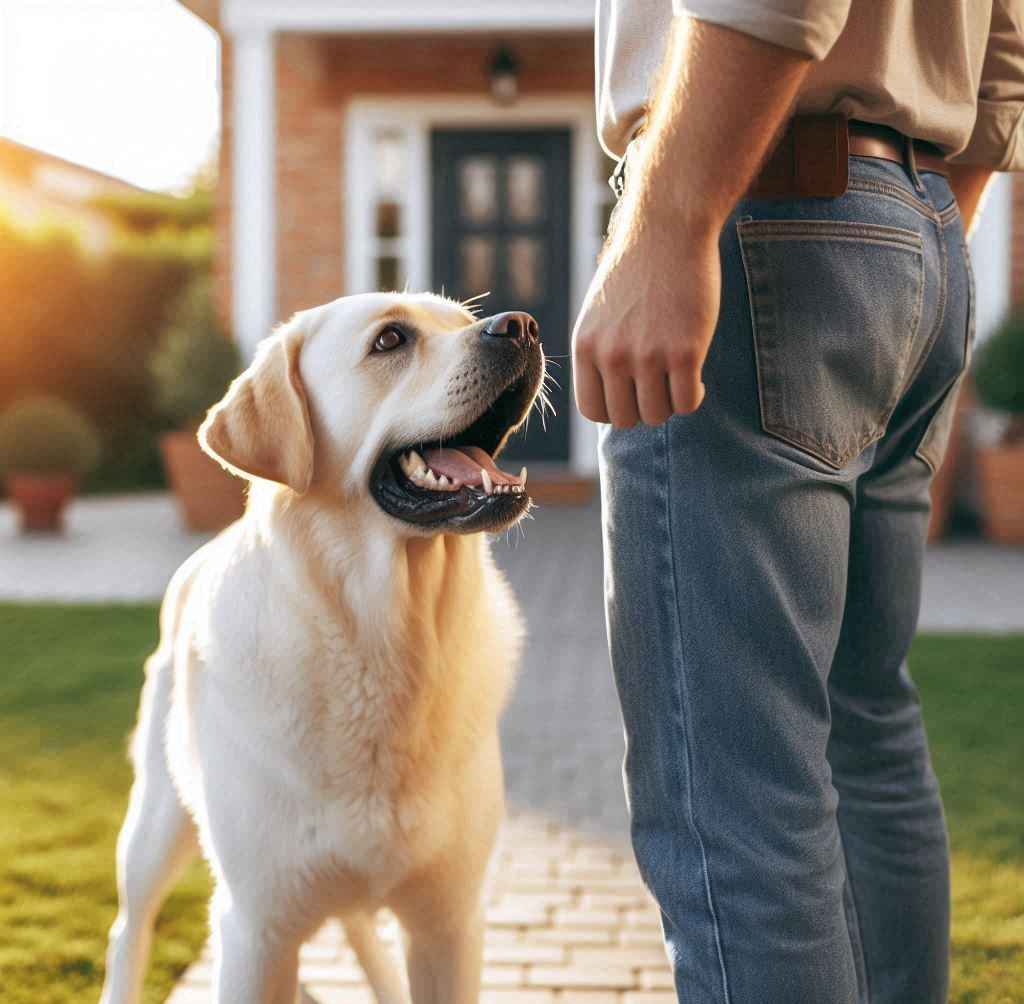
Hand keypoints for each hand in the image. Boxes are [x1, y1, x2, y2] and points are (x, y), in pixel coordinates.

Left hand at [572, 211, 720, 426]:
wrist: (668, 228)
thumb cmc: (636, 271)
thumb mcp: (600, 314)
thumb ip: (600, 354)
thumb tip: (611, 399)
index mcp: (586, 347)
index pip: (592, 411)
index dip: (615, 410)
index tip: (632, 393)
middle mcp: (611, 356)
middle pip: (626, 419)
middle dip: (644, 407)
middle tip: (659, 384)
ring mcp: (648, 355)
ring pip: (658, 415)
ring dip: (670, 402)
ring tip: (677, 377)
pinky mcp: (685, 351)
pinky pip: (687, 403)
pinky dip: (694, 396)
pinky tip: (695, 375)